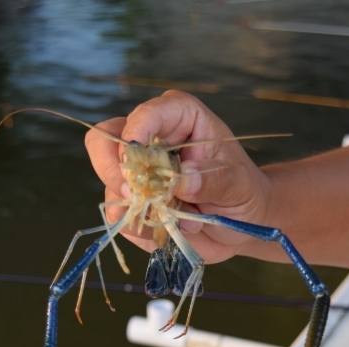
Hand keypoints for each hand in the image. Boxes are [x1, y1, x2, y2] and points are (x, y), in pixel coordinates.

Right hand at [85, 90, 272, 263]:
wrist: (240, 224)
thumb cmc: (244, 191)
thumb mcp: (239, 184)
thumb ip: (214, 179)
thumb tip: (183, 178)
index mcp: (179, 118)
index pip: (146, 113)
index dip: (136, 129)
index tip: (136, 153)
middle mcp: (150, 140)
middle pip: (105, 142)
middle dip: (115, 172)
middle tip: (136, 196)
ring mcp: (137, 173)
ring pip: (111, 185)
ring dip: (140, 209)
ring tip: (180, 219)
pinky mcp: (133, 204)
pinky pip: (120, 218)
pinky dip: (143, 230)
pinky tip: (172, 231)